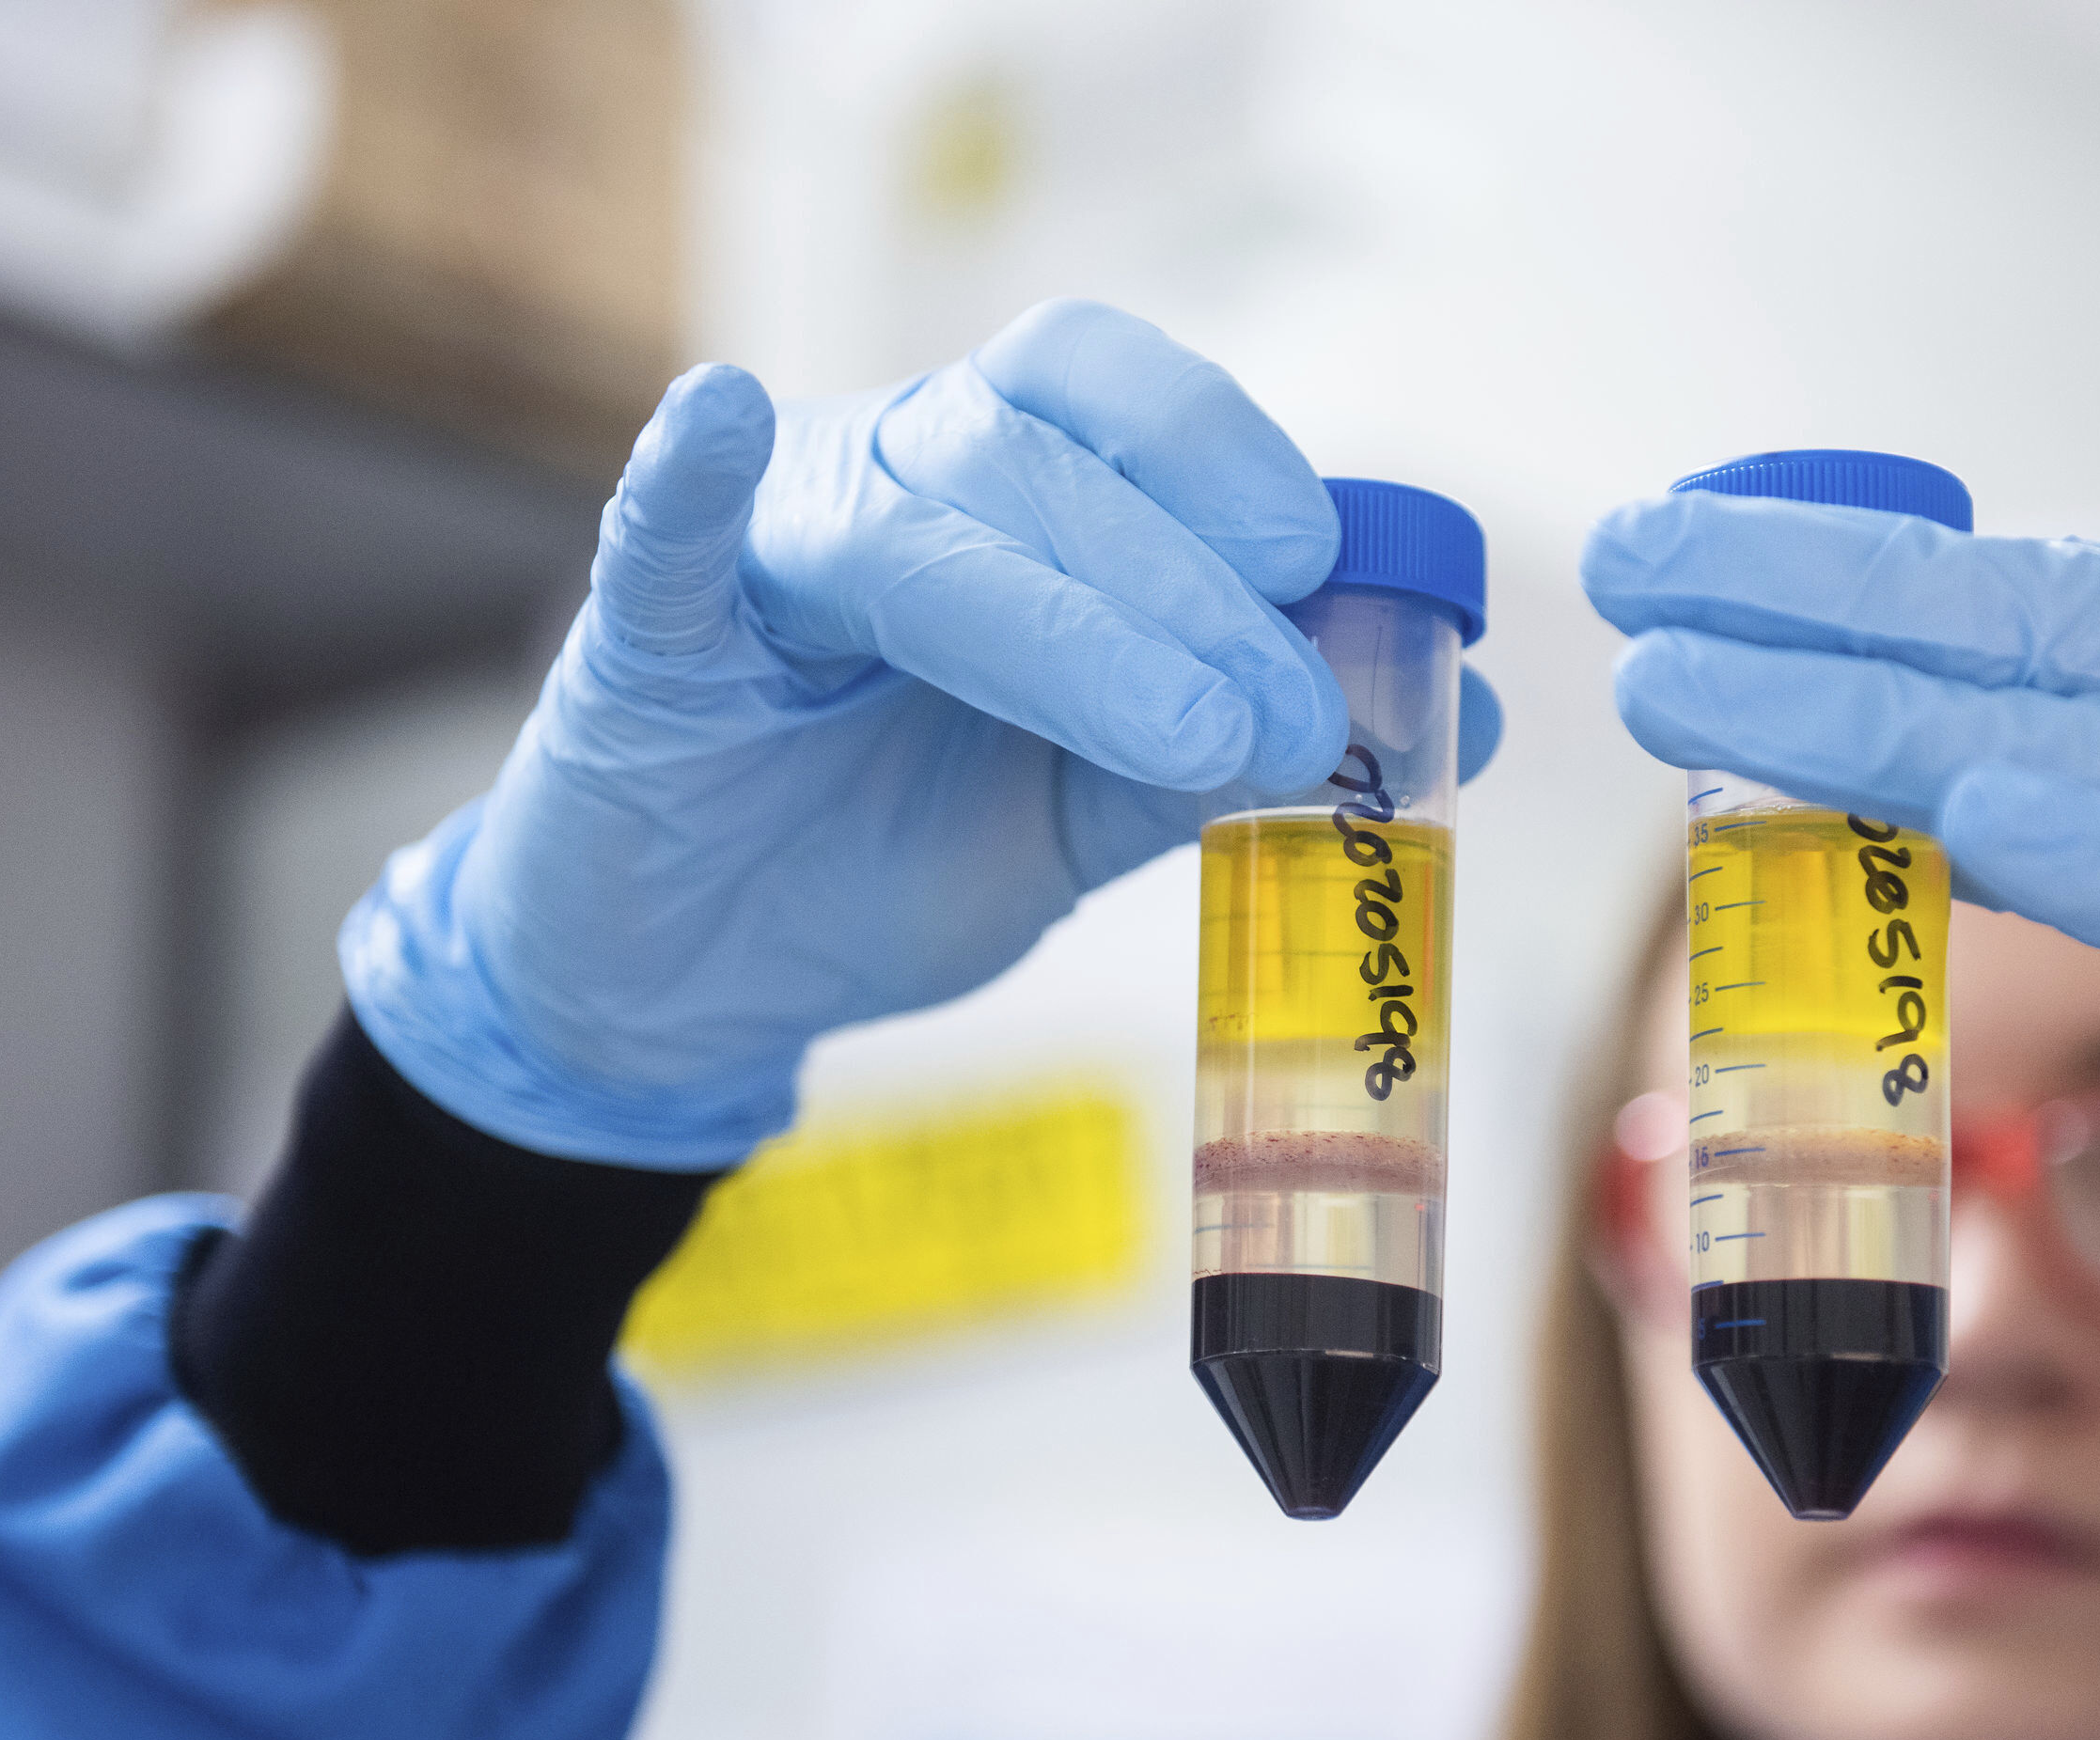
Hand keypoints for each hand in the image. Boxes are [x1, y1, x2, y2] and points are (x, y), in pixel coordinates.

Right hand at [343, 300, 1499, 1171]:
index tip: (1329, 578)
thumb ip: (1230, 752)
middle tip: (1293, 719)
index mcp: (998, 493)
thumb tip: (1452, 714)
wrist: (704, 977)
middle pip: (1037, 458)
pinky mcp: (648, 640)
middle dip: (1187, 587)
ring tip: (1189, 733)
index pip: (1114, 402)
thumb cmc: (886, 850)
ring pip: (913, 523)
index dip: (1229, 465)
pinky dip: (690, 483)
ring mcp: (765, 550)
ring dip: (1067, 618)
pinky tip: (721, 420)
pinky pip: (661, 540)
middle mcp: (886, 477)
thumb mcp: (1085, 809)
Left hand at [1587, 497, 2099, 1664]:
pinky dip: (2062, 834)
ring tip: (1673, 670)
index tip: (1711, 555)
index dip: (1865, 573)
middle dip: (1808, 592)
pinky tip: (1928, 799)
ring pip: (2061, 726)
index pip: (2057, 583)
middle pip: (2027, 620)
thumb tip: (1954, 773)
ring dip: (1848, 701)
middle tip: (1636, 558)